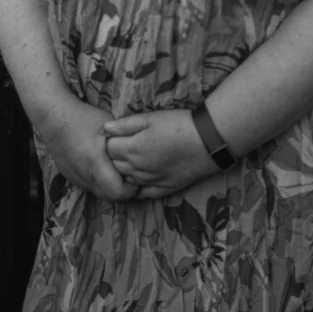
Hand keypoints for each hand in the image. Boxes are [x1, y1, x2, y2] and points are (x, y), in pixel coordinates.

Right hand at [37, 96, 138, 201]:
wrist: (54, 118)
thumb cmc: (84, 118)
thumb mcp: (109, 126)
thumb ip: (124, 141)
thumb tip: (140, 153)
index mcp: (96, 164)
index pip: (118, 192)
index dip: (131, 190)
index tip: (138, 178)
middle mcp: (84, 176)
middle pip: (109, 197)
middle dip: (123, 191)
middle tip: (131, 177)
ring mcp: (75, 178)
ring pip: (98, 193)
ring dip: (110, 187)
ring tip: (118, 171)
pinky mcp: (69, 176)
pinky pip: (88, 186)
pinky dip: (99, 182)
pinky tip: (103, 168)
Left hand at [103, 110, 217, 198]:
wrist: (207, 142)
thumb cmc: (178, 125)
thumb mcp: (151, 118)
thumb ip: (125, 124)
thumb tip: (105, 128)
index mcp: (131, 149)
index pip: (107, 149)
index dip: (109, 140)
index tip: (115, 134)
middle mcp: (136, 169)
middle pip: (113, 166)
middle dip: (112, 157)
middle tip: (121, 146)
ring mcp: (149, 181)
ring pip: (126, 180)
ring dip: (123, 171)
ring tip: (131, 159)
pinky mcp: (163, 189)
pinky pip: (142, 193)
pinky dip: (136, 187)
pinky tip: (140, 178)